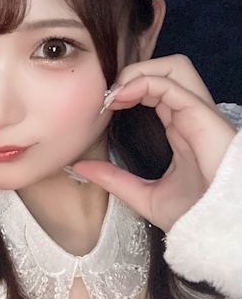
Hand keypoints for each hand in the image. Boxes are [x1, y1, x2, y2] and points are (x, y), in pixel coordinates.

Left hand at [73, 55, 235, 231]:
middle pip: (168, 70)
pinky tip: (123, 97)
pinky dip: (144, 82)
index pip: (157, 91)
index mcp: (181, 130)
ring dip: (140, 71)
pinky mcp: (203, 117)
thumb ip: (114, 179)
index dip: (128, 89)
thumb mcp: (144, 195)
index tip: (103, 107)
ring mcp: (199, 114)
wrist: (218, 231)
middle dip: (134, 72)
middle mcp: (191, 117)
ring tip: (116, 93)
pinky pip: (173, 84)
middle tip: (108, 96)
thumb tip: (80, 167)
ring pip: (174, 67)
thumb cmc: (194, 216)